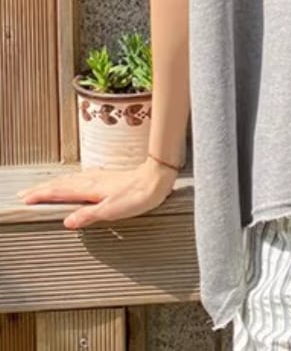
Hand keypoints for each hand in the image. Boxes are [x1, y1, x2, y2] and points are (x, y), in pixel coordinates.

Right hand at [16, 157, 178, 228]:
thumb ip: (88, 215)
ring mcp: (100, 177)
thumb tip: (67, 222)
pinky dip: (69, 181)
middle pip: (61, 184)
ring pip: (70, 180)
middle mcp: (92, 180)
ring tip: (42, 187)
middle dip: (42, 188)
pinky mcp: (108, 177)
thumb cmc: (138, 196)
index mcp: (89, 189)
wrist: (157, 179)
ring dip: (54, 184)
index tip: (25, 199)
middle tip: (25, 193)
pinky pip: (80, 178)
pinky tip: (73, 181)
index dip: (41, 195)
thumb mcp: (112, 210)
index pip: (59, 192)